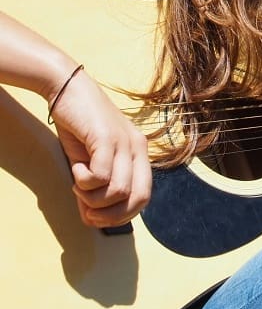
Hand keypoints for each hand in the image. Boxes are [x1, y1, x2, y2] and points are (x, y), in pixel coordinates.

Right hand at [49, 70, 151, 227]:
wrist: (69, 90)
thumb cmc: (80, 127)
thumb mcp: (93, 161)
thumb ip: (98, 187)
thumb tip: (94, 219)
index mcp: (140, 154)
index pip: (144, 197)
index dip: (121, 216)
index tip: (97, 217)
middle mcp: (138, 148)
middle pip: (138, 199)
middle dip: (110, 215)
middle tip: (87, 208)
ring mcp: (124, 141)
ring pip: (118, 191)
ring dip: (91, 197)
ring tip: (78, 181)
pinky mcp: (106, 137)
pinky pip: (100, 176)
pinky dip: (83, 181)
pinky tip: (76, 168)